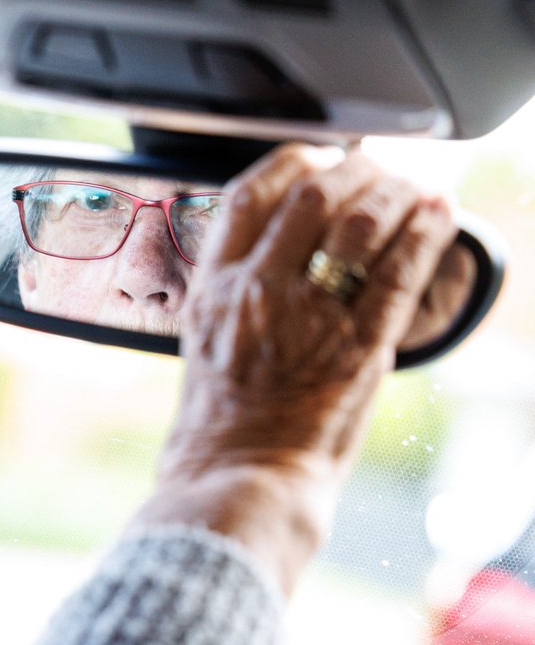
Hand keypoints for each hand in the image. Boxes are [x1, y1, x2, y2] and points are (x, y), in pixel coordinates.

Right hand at [133, 145, 459, 593]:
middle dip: (355, 172)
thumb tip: (269, 261)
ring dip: (397, 196)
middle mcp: (255, 293)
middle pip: (311, 194)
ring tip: (414, 193)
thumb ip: (232, 299)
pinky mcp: (358, 344)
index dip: (289, 163)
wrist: (235, 482)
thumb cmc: (217, 431)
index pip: (245, 196)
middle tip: (376, 173)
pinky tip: (441, 216)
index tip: (315, 161)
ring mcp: (307, 316)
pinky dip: (428, 233)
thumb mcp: (202, 348)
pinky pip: (400, 269)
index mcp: (211, 292)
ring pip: (361, 222)